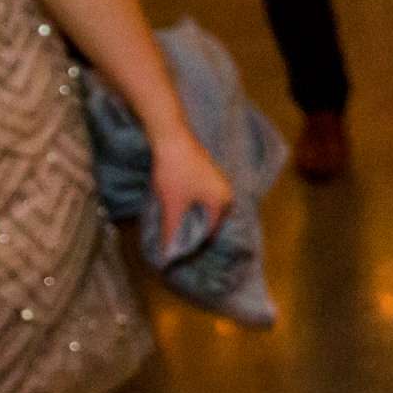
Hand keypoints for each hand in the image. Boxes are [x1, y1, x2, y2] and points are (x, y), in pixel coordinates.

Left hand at [149, 130, 231, 255]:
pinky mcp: (208, 171)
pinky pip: (204, 195)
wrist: (172, 138)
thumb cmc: (175, 173)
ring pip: (207, 206)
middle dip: (195, 229)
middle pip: (211, 219)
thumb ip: (171, 231)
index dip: (194, 243)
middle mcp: (226, 191)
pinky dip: (193, 203)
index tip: (179, 251)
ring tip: (176, 223)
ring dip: (193, 216)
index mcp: (222, 202)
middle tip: (177, 239)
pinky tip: (178, 204)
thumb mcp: (171, 205)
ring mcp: (219, 179)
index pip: (211, 231)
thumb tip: (167, 255)